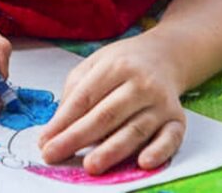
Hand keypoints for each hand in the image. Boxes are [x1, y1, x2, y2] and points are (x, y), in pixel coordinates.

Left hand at [37, 36, 185, 174]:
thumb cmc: (123, 64)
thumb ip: (76, 91)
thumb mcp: (95, 64)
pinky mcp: (177, 119)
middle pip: (106, 115)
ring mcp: (161, 102)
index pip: (85, 97)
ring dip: (111, 150)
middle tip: (54, 155)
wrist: (165, 55)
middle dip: (78, 137)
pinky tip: (143, 163)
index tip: (44, 141)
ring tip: (90, 166)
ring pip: (134, 129)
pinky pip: (171, 138)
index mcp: (116, 66)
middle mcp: (141, 83)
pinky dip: (159, 151)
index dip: (63, 121)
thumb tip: (58, 128)